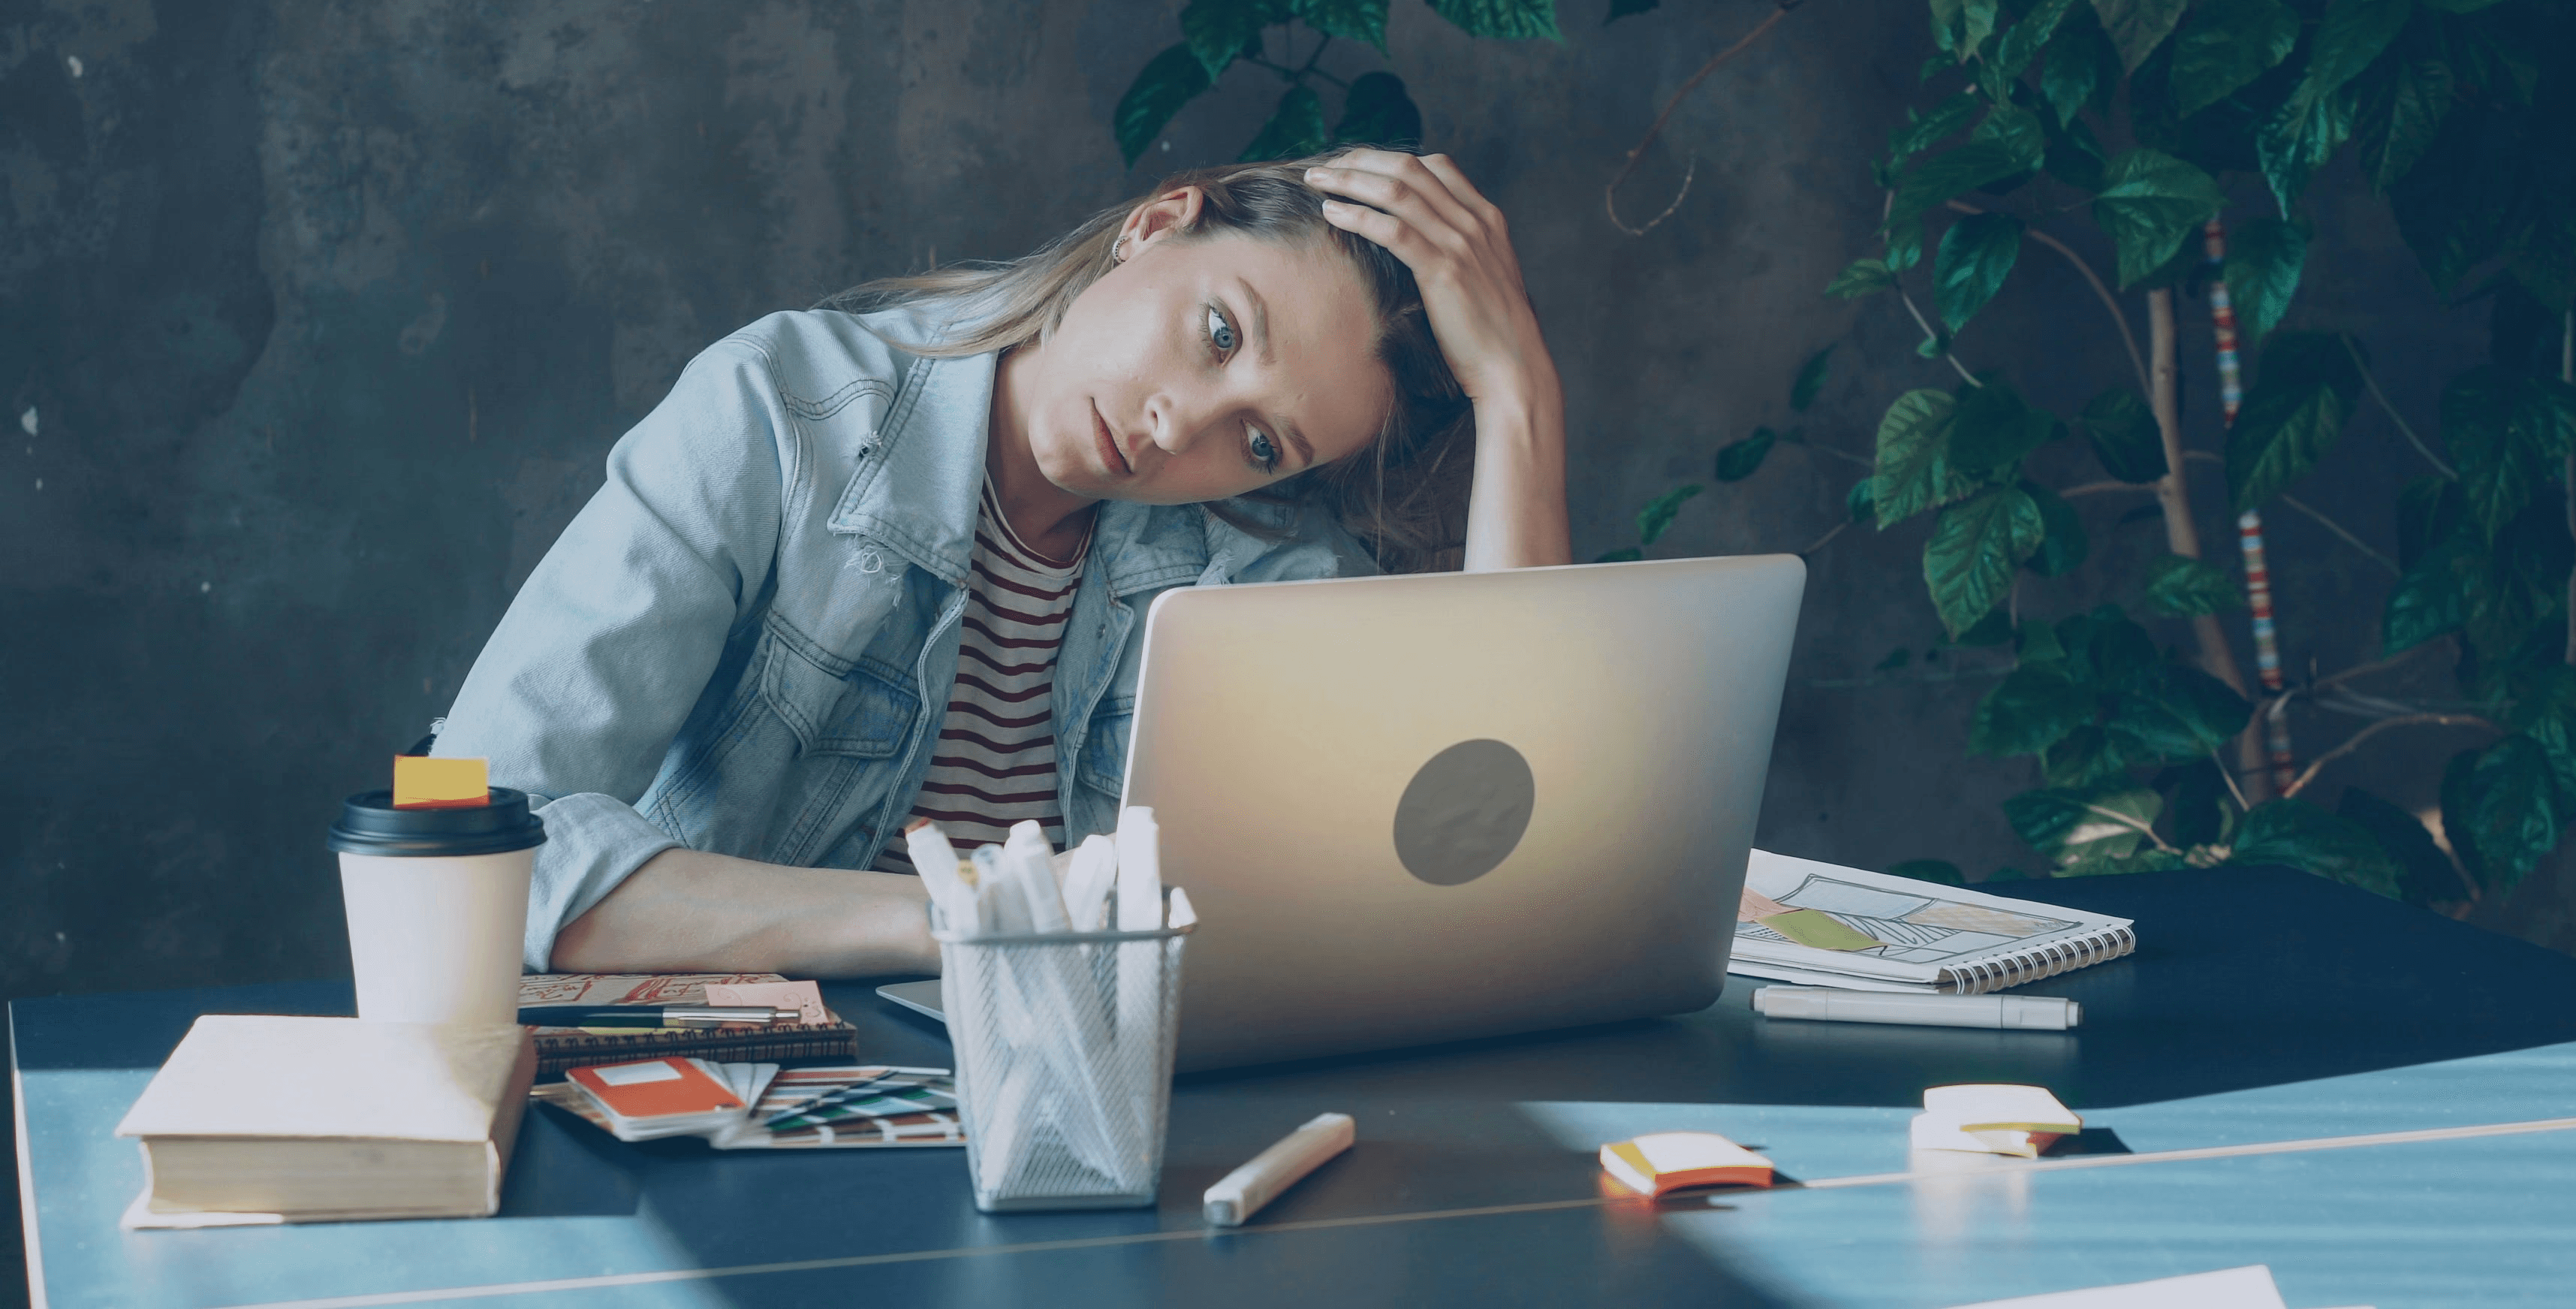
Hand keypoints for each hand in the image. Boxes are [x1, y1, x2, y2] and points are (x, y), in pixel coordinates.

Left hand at [1305, 151, 1559, 408]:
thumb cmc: (1493, 329)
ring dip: (1349, 181)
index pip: (1435, 164)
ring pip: (1396, 192)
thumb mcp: (1485, 274)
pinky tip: (1331, 214)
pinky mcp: (1443, 271)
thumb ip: (1462, 248)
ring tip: (1316, 181)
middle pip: (1410, 168)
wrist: (1514, 365)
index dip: (1390, 159)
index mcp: (1487, 217)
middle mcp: (1474, 221)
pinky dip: (1357, 216)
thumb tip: (1427, 242)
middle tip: (1325, 166)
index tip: (1356, 166)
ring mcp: (1460, 244)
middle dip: (1362, 160)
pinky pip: (1392, 230)